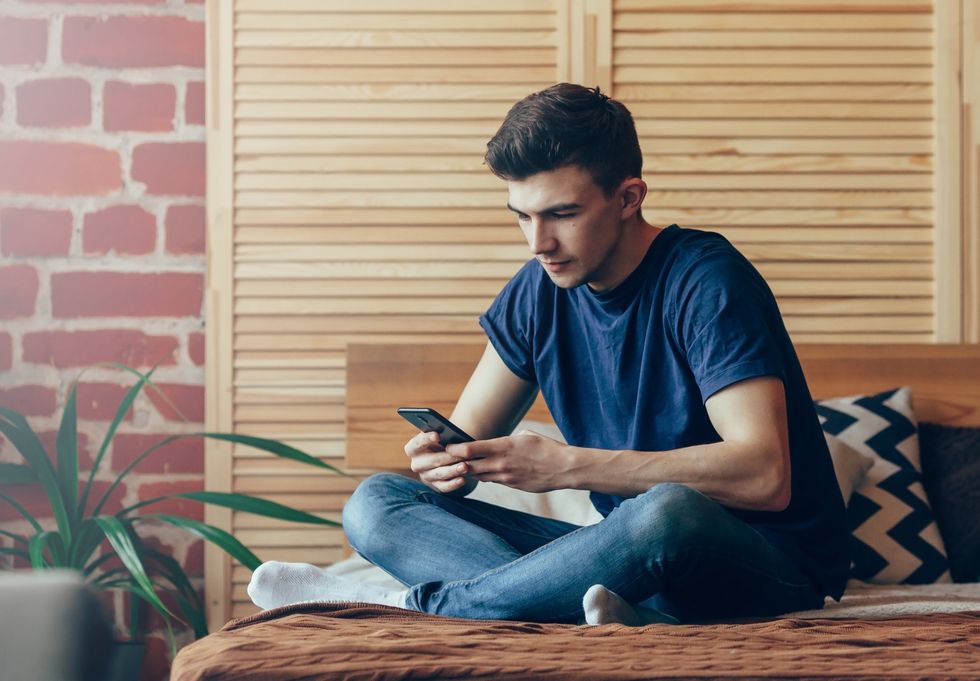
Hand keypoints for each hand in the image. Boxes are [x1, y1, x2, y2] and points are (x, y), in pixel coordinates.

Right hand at [404, 431, 473, 493]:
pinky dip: (453, 484)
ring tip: (465, 467)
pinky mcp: (435, 485)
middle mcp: (417, 463)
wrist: (446, 455)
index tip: (437, 435)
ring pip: (438, 474)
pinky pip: (443, 487)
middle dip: (446, 457)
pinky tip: (462, 480)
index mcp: (414, 448)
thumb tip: (448, 431)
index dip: (427, 439)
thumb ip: (441, 432)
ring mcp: (425, 476)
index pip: (417, 443)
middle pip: (430, 461)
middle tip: (459, 454)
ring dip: (452, 471)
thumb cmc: (443, 441)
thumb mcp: (440, 435)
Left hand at [446, 429, 567, 492]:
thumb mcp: (525, 436)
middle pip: (469, 466)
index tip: (448, 446)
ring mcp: (506, 478)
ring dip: (472, 470)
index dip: (455, 449)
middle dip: (458, 463)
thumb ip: (506, 440)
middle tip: (450, 458)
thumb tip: (496, 443)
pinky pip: (494, 481)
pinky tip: (487, 470)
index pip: (470, 450)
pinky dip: (488, 476)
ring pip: (480, 476)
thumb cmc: (546, 448)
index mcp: (503, 447)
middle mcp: (501, 464)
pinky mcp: (513, 486)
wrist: (564, 469)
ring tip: (466, 464)